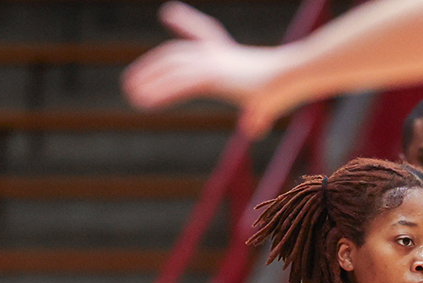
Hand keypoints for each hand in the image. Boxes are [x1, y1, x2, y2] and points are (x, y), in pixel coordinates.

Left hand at [122, 2, 295, 135]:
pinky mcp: (212, 76)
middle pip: (177, 53)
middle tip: (133, 80)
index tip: (170, 12)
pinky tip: (142, 101)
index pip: (204, 32)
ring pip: (172, 66)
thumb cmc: (284, 89)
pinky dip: (159, 91)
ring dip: (149, 78)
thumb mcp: (265, 103)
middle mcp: (217, 54)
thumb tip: (254, 130)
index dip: (186, 21)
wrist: (292, 76)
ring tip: (130, 92)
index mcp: (229, 55)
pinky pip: (179, 83)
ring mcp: (213, 63)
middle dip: (153, 65)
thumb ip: (256, 116)